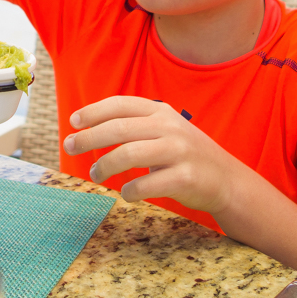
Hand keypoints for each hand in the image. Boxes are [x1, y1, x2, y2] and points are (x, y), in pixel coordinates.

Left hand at [64, 96, 242, 212]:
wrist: (226, 179)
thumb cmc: (184, 155)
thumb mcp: (165, 129)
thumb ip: (136, 125)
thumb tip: (90, 129)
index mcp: (161, 112)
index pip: (121, 104)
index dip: (94, 111)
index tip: (73, 121)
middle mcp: (169, 127)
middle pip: (119, 128)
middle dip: (89, 137)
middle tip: (70, 147)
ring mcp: (178, 151)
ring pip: (129, 154)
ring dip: (104, 166)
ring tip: (96, 174)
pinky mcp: (184, 178)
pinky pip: (145, 185)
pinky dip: (129, 190)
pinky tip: (126, 193)